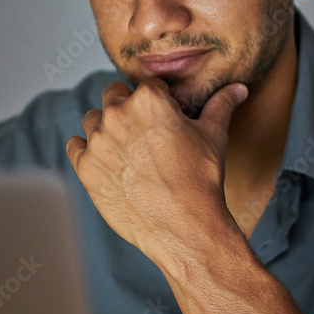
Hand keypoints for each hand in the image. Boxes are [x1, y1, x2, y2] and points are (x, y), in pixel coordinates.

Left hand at [65, 77, 247, 262]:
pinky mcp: (85, 167)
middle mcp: (118, 114)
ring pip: (92, 119)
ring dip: (105, 129)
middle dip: (127, 109)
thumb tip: (238, 89)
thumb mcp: (214, 137)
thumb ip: (221, 105)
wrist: (184, 229)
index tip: (163, 119)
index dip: (157, 101)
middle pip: (114, 96)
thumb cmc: (201, 181)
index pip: (146, 85)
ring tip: (127, 152)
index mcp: (149, 99)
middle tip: (144, 135)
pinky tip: (107, 163)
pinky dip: (87, 151)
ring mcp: (97, 141)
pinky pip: (75, 146)